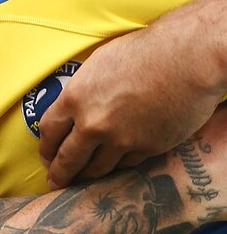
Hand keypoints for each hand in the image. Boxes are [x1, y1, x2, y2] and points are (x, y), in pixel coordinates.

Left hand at [39, 0, 226, 188]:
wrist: (187, 58)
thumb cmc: (145, 51)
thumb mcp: (99, 64)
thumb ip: (82, 90)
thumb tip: (74, 105)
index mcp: (75, 98)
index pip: (49, 131)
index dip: (46, 147)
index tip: (47, 156)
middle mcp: (93, 124)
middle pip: (68, 159)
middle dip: (60, 174)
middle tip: (57, 182)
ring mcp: (121, 140)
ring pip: (97, 168)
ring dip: (88, 175)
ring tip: (83, 178)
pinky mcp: (147, 148)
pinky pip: (127, 164)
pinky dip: (120, 164)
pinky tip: (116, 164)